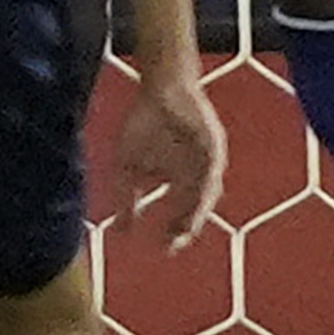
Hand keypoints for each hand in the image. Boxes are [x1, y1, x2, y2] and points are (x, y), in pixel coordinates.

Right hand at [111, 67, 225, 247]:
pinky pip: (212, 168)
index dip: (173, 231)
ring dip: (198, 208)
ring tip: (187, 223)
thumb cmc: (144, 124)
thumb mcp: (127, 165)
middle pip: (196, 208)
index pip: (180, 215)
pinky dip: (205, 181)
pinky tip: (197, 193)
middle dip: (186, 225)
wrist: (160, 87)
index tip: (162, 247)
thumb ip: (124, 198)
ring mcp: (208, 161)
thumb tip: (119, 231)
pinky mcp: (214, 145)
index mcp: (180, 182)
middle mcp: (197, 176)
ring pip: (207, 192)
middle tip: (175, 240)